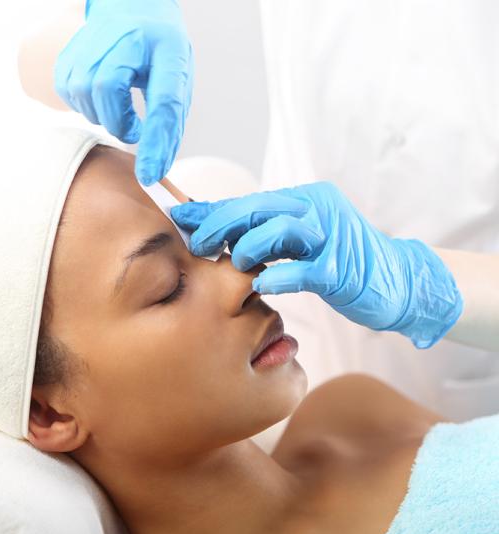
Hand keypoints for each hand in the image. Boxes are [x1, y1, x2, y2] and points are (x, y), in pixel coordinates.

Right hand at [54, 0, 192, 184]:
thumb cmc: (160, 54)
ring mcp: (95, 38)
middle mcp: (129, 36)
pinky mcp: (72, 48)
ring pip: (82, 89)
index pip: (164, 100)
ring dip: (100, 115)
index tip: (150, 175)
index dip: (156, 142)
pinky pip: (67, 88)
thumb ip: (169, 128)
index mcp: (167, 48)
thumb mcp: (178, 84)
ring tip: (117, 112)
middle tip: (132, 130)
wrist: (137, 9)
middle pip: (107, 87)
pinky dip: (82, 105)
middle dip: (118, 122)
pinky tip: (99, 101)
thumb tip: (154, 173)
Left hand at [170, 182, 462, 347]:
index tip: (181, 218)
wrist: (399, 280)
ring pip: (279, 230)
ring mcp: (331, 238)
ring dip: (248, 248)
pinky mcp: (342, 270)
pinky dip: (277, 278)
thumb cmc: (340, 263)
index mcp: (305, 200)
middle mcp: (318, 210)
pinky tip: (263, 286)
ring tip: (236, 263)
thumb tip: (215, 232)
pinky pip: (302, 270)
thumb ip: (265, 234)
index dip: (214, 210)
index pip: (251, 201)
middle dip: (220, 224)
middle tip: (197, 243)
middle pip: (258, 208)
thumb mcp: (301, 242)